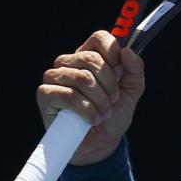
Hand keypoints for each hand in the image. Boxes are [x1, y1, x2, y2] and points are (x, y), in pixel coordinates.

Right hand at [36, 30, 144, 165]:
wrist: (100, 143)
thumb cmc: (113, 114)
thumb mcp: (132, 91)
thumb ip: (135, 70)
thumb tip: (127, 52)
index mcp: (90, 56)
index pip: (99, 37)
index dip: (112, 52)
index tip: (120, 71)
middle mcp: (70, 62)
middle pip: (92, 59)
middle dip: (109, 84)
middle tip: (113, 99)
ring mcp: (55, 77)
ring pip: (82, 78)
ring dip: (100, 100)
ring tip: (103, 112)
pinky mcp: (45, 94)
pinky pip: (68, 95)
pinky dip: (86, 110)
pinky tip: (92, 119)